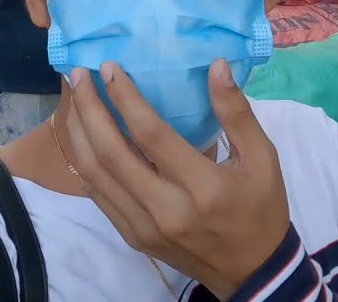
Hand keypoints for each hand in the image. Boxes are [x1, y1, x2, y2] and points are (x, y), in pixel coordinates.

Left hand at [66, 61, 290, 298]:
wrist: (252, 272)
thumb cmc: (260, 208)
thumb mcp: (263, 159)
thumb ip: (237, 113)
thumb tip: (217, 65)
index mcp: (202, 187)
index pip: (150, 134)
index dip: (125, 97)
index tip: (110, 68)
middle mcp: (166, 209)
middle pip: (111, 152)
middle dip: (89, 109)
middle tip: (80, 74)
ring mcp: (143, 226)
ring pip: (94, 174)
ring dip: (78, 131)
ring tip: (74, 97)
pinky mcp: (132, 235)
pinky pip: (98, 194)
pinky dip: (85, 160)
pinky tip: (83, 133)